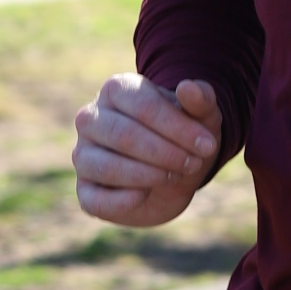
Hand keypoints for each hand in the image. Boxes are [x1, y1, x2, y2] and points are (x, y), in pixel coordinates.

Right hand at [74, 73, 220, 226]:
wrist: (175, 174)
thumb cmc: (183, 137)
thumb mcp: (202, 117)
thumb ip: (201, 99)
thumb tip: (189, 88)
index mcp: (116, 90)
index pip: (143, 105)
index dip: (177, 127)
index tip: (207, 145)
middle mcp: (91, 119)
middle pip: (123, 134)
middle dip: (165, 153)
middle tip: (194, 163)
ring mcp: (83, 154)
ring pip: (107, 167)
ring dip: (149, 175)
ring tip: (175, 175)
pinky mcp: (85, 190)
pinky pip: (95, 199)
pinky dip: (124, 201)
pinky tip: (145, 194)